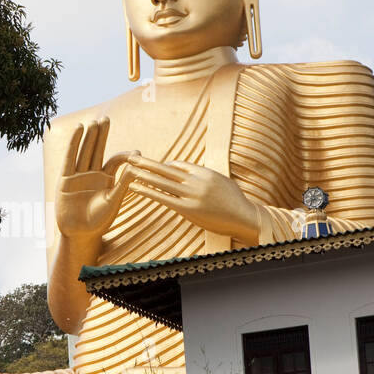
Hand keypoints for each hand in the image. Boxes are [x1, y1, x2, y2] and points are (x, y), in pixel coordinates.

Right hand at [55, 119, 137, 240]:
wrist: (80, 234)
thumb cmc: (99, 222)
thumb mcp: (114, 201)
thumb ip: (123, 184)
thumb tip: (134, 165)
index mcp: (106, 180)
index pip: (115, 161)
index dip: (125, 155)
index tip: (137, 153)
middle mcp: (92, 175)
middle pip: (97, 150)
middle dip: (101, 135)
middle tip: (106, 119)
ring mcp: (78, 176)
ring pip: (84, 151)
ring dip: (89, 137)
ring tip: (94, 122)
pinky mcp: (65, 179)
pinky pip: (70, 158)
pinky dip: (74, 143)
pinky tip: (78, 130)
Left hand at [126, 158, 261, 242]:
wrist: (245, 217)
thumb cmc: (234, 202)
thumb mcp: (221, 182)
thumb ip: (204, 177)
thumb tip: (191, 174)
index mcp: (204, 173)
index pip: (178, 165)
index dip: (163, 166)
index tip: (151, 166)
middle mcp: (196, 181)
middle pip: (166, 169)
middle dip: (146, 163)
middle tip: (130, 156)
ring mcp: (192, 195)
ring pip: (162, 182)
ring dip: (143, 175)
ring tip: (128, 169)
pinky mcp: (188, 209)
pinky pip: (163, 198)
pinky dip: (148, 191)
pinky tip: (135, 188)